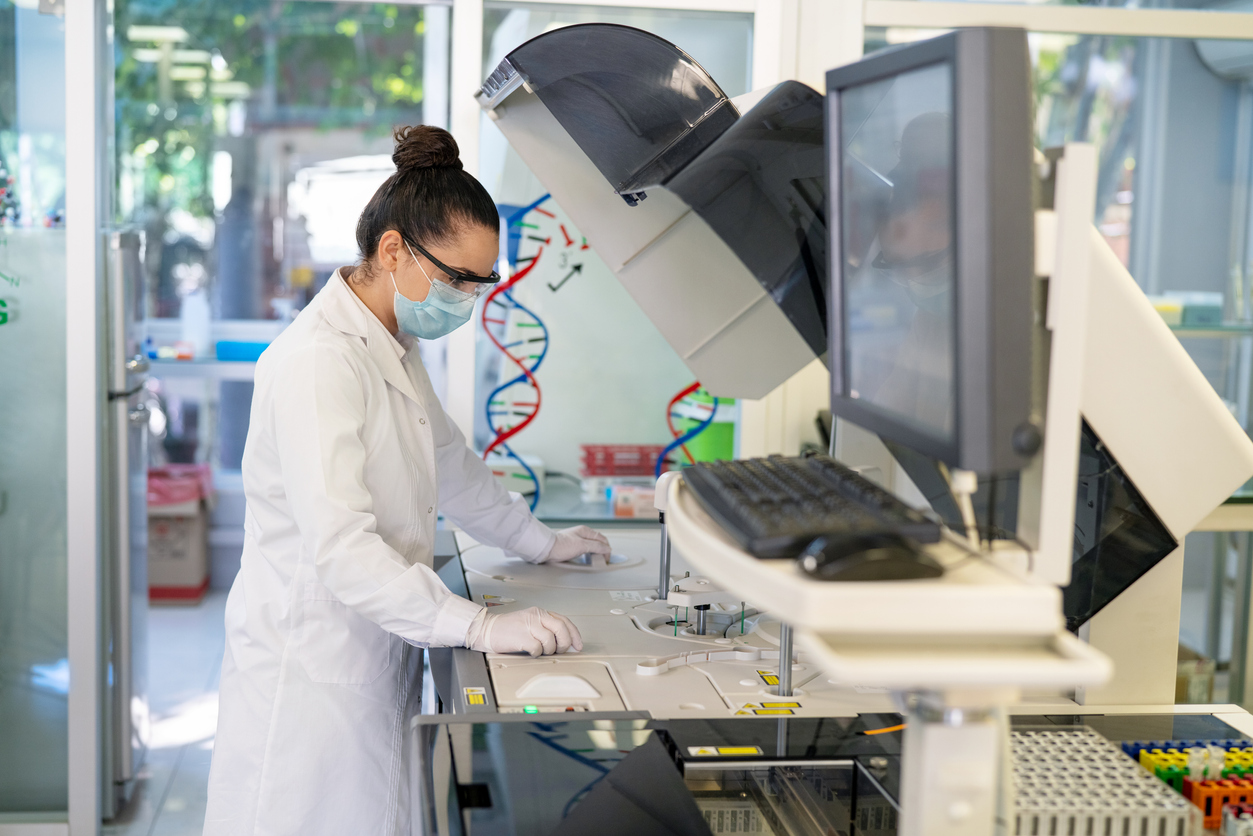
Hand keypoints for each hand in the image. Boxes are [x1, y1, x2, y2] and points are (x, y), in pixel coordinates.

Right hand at [465, 606, 582, 656]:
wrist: (487, 629)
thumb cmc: (508, 628)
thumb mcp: (529, 622)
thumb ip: (546, 628)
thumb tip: (564, 642)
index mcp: (540, 612)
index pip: (564, 621)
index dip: (574, 635)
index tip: (577, 645)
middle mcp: (536, 616)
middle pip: (561, 630)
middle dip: (564, 644)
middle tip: (559, 651)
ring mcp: (529, 626)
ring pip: (551, 641)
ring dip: (548, 650)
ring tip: (539, 650)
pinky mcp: (522, 637)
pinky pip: (538, 649)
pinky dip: (536, 653)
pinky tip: (530, 651)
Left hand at [542, 525, 611, 562]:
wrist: (547, 549)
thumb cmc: (561, 545)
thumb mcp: (582, 546)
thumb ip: (596, 546)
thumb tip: (607, 548)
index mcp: (586, 531)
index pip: (602, 538)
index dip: (606, 548)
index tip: (606, 558)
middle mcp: (582, 534)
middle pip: (598, 542)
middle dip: (602, 550)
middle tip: (603, 560)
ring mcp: (577, 540)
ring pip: (592, 546)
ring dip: (596, 552)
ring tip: (597, 560)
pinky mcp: (573, 546)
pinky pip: (585, 550)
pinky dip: (589, 554)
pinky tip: (588, 559)